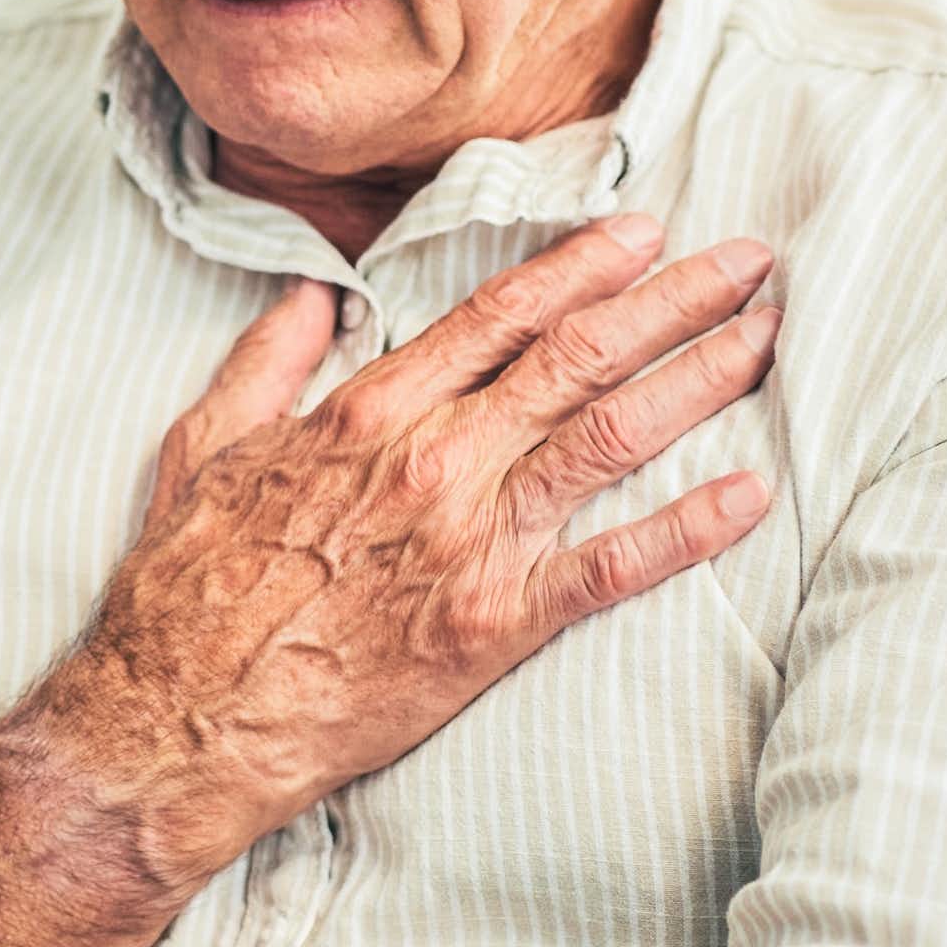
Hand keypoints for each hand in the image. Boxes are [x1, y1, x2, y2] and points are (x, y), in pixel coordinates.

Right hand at [76, 215, 777, 874]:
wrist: (180, 714)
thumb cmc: (186, 587)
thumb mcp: (203, 446)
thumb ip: (265, 363)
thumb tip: (308, 300)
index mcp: (370, 410)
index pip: (501, 313)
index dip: (583, 265)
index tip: (644, 232)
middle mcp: (435, 458)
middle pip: (579, 356)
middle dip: (674, 301)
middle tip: (749, 262)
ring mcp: (471, 540)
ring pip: (611, 437)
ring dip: (698, 380)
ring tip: (766, 340)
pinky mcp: (493, 625)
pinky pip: (610, 569)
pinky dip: (687, 530)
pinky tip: (750, 495)